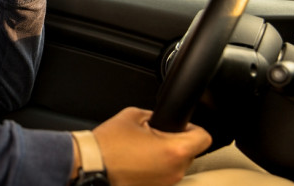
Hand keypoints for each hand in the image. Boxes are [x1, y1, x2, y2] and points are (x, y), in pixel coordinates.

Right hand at [93, 107, 211, 185]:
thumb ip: (153, 115)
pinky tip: (138, 161)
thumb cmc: (108, 144)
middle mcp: (175, 171)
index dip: (192, 127)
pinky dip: (155, 168)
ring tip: (143, 149)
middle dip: (176, 142)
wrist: (90, 165)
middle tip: (155, 136)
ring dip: (165, 156)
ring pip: (176, 165)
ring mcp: (165, 184)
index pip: (203, 138)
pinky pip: (163, 175)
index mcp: (174, 151)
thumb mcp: (132, 115)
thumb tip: (160, 119)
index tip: (181, 126)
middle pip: (190, 152)